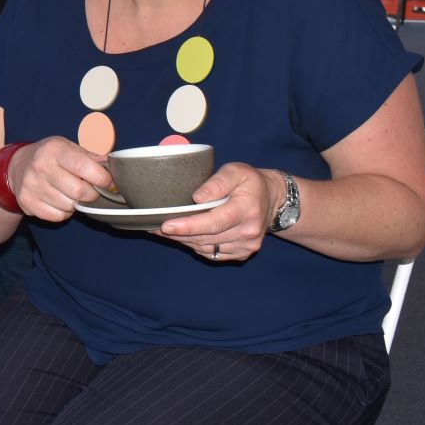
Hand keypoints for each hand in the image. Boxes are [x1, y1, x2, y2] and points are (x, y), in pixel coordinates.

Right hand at [6, 137, 114, 221]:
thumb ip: (91, 155)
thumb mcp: (68, 147)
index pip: (84, 167)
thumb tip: (111, 165)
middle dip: (91, 194)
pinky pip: (57, 216)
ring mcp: (32, 185)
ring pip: (68, 206)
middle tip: (90, 190)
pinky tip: (60, 201)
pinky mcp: (26, 202)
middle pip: (78, 191)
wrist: (17, 165)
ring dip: (76, 204)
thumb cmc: (50, 156)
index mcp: (55, 149)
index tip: (108, 182)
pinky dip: (63, 213)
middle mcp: (41, 166)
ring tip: (71, 194)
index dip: (101, 178)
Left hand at [154, 163, 277, 261]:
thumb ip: (217, 182)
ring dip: (183, 240)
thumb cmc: (250, 182)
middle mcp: (248, 232)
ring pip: (206, 248)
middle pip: (206, 237)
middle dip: (178, 233)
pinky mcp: (241, 253)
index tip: (166, 225)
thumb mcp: (236, 171)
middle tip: (153, 226)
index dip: (188, 226)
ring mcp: (246, 246)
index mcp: (246, 210)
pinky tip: (182, 236)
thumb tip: (197, 198)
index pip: (214, 222)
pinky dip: (195, 245)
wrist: (271, 199)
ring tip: (162, 231)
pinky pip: (212, 253)